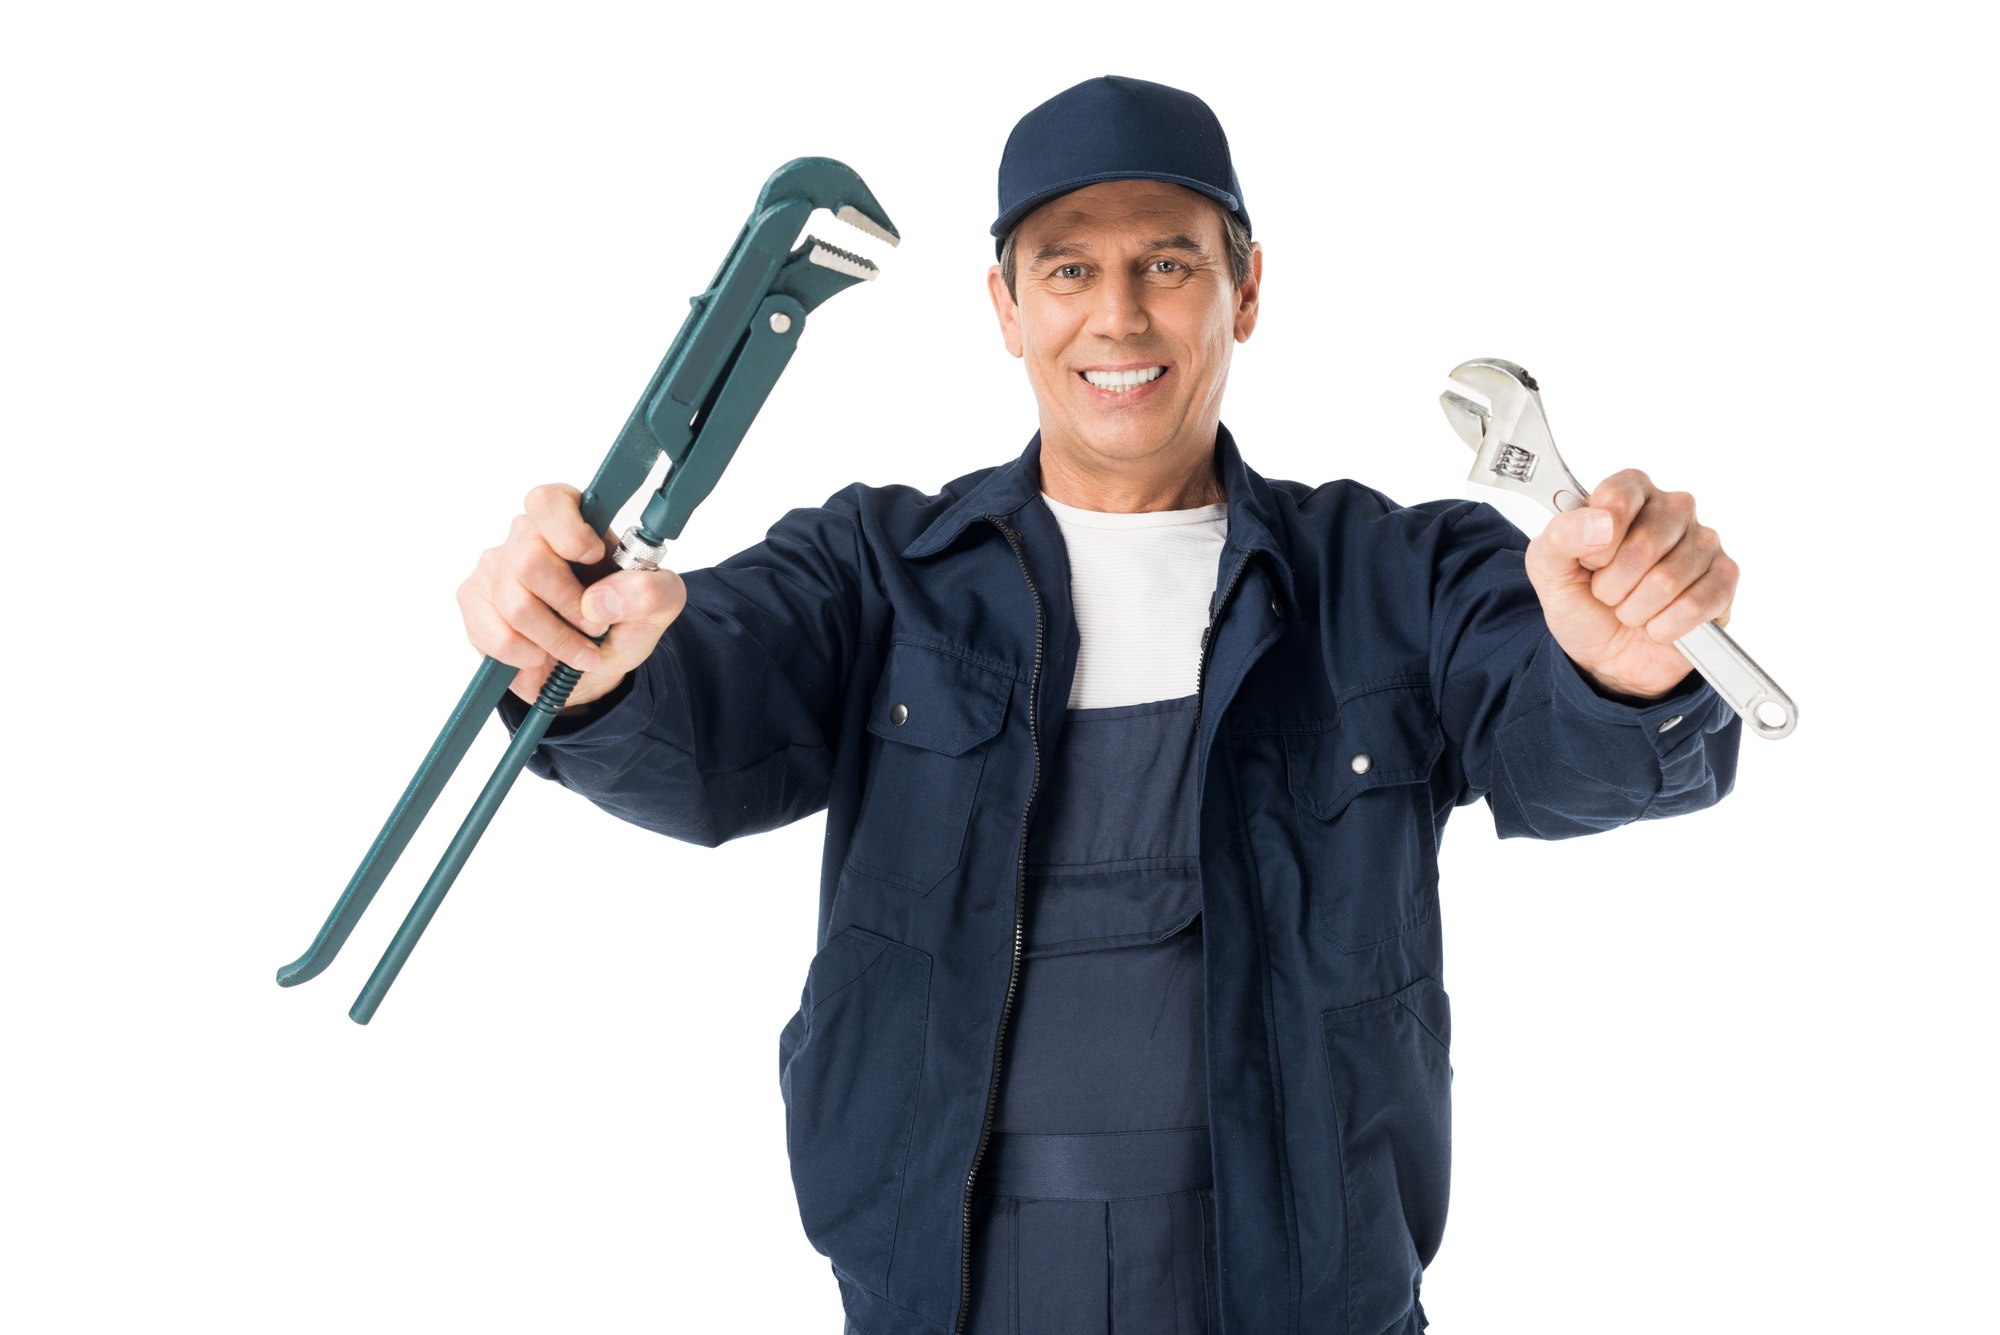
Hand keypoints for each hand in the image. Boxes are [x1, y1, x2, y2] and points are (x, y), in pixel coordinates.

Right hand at [457, 483, 687, 707]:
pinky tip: (544, 656)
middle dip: (571, 605)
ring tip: (581, 651)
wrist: (593, 666)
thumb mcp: (660, 604)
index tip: (595, 557)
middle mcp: (525, 536)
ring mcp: (494, 568)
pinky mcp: (475, 605)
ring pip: (516, 604)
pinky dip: (530, 657)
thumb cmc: (622, 620)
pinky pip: (498, 636)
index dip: (568, 531)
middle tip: (596, 627)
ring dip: (557, 639)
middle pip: (531, 560)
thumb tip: (601, 601)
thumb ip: (650, 591)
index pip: (548, 501)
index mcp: (572, 518)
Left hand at [1524, 469, 1737, 700]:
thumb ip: (1560, 537)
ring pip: (1667, 580)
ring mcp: (1705, 541)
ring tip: (1630, 609)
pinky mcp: (1725, 579)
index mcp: (1630, 491)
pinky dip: (1663, 627)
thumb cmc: (1582, 601)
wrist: (1606, 655)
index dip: (1597, 541)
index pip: (1618, 497)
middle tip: (1608, 593)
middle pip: (1645, 544)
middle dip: (1613, 585)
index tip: (1589, 562)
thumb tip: (1603, 524)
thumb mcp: (1548, 569)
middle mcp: (1673, 507)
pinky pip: (1696, 605)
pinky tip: (1657, 624)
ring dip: (1635, 610)